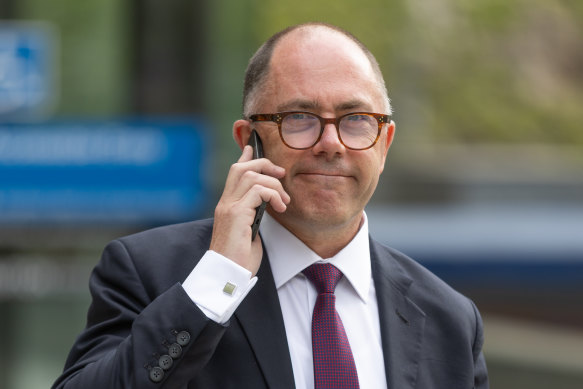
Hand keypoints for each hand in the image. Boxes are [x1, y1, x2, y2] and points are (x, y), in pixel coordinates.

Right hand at [210, 145, 289, 274]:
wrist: (227, 276)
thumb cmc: (239, 260)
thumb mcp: (249, 233)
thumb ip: (254, 217)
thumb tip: (266, 208)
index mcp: (227, 206)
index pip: (234, 173)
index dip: (246, 158)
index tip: (254, 148)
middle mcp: (225, 203)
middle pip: (240, 168)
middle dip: (263, 164)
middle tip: (281, 173)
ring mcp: (229, 208)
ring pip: (251, 176)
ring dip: (274, 184)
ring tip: (284, 200)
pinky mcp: (236, 215)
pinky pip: (258, 191)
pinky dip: (273, 195)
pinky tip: (281, 207)